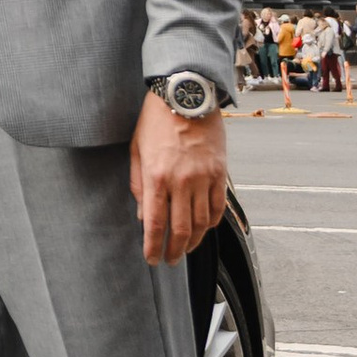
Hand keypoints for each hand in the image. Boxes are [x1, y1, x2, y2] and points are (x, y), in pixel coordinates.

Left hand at [130, 88, 230, 264]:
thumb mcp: (136, 149)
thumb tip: (143, 214)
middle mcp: (182, 181)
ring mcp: (204, 178)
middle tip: (169, 260)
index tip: (152, 259)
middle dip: (174, 251)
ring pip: (202, 223)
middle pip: (181, 229)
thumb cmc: (156, 120)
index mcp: (157, 176)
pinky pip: (218, 207)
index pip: (155, 224)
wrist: (186, 96)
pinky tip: (203, 229)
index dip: (153, 247)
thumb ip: (139, 184)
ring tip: (186, 249)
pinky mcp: (220, 174)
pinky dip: (212, 223)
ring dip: (194, 242)